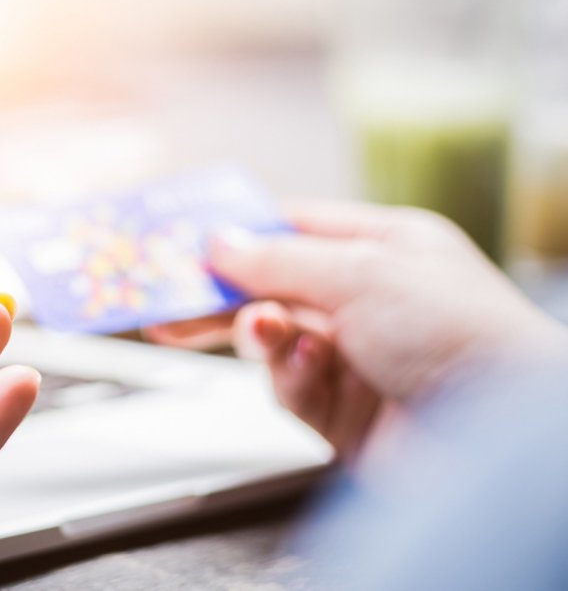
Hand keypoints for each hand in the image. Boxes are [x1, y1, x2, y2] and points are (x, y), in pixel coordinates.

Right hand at [212, 202, 565, 458]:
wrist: (502, 436)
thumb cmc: (463, 337)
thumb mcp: (360, 272)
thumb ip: (277, 258)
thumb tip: (219, 242)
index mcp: (385, 250)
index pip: (293, 230)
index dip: (238, 234)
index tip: (183, 242)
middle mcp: (369, 303)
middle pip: (269, 288)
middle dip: (219, 296)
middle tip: (164, 303)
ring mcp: (356, 360)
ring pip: (270, 342)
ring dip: (259, 336)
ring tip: (264, 333)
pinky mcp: (343, 415)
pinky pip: (288, 390)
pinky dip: (289, 378)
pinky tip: (310, 370)